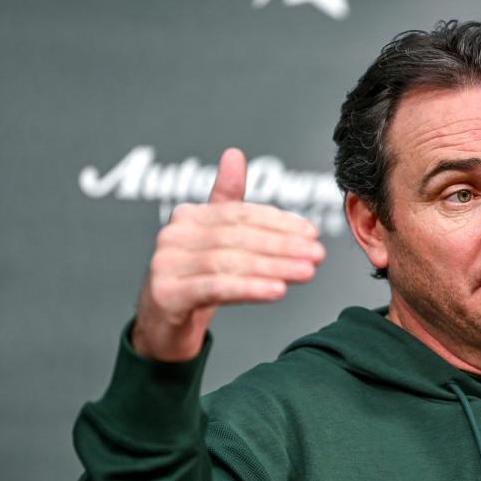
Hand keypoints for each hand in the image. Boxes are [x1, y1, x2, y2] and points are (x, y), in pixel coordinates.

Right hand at [131, 148, 324, 360]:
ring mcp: (166, 265)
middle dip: (283, 245)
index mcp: (188, 217)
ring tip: (306, 272)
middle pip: (239, 237)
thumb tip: (234, 154)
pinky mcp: (167, 295)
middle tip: (316, 253)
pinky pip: (215, 287)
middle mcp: (173, 236)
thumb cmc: (194, 280)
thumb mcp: (214, 239)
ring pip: (230, 262)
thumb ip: (227, 200)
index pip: (242, 214)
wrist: (163, 326)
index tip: (312, 232)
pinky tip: (277, 290)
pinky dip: (250, 288)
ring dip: (274, 266)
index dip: (279, 222)